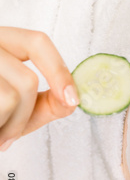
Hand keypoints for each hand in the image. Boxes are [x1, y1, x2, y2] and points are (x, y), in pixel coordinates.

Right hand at [0, 27, 78, 151]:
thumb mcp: (16, 106)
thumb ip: (46, 103)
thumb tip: (71, 101)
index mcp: (0, 41)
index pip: (37, 42)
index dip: (59, 71)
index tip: (72, 99)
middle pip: (26, 80)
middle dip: (24, 119)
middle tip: (8, 139)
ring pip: (8, 98)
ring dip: (7, 127)